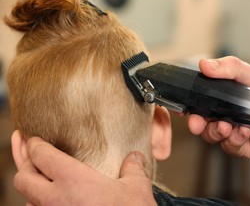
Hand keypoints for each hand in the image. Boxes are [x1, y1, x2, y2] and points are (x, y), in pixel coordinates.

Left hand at [13, 134, 155, 205]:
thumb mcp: (137, 188)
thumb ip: (133, 168)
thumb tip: (134, 158)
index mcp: (73, 179)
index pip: (42, 155)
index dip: (35, 145)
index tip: (35, 140)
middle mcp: (55, 199)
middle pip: (23, 178)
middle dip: (25, 165)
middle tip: (32, 156)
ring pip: (27, 200)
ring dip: (33, 189)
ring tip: (43, 182)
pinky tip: (54, 202)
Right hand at [187, 56, 249, 157]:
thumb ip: (231, 68)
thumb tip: (204, 64)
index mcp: (226, 96)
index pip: (200, 100)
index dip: (188, 104)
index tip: (182, 107)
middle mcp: (226, 113)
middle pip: (200, 121)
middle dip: (196, 123)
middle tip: (197, 122)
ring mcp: (234, 130)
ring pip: (212, 135)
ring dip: (215, 131)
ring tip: (228, 126)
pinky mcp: (243, 145)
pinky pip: (229, 146)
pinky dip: (234, 139)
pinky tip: (245, 132)